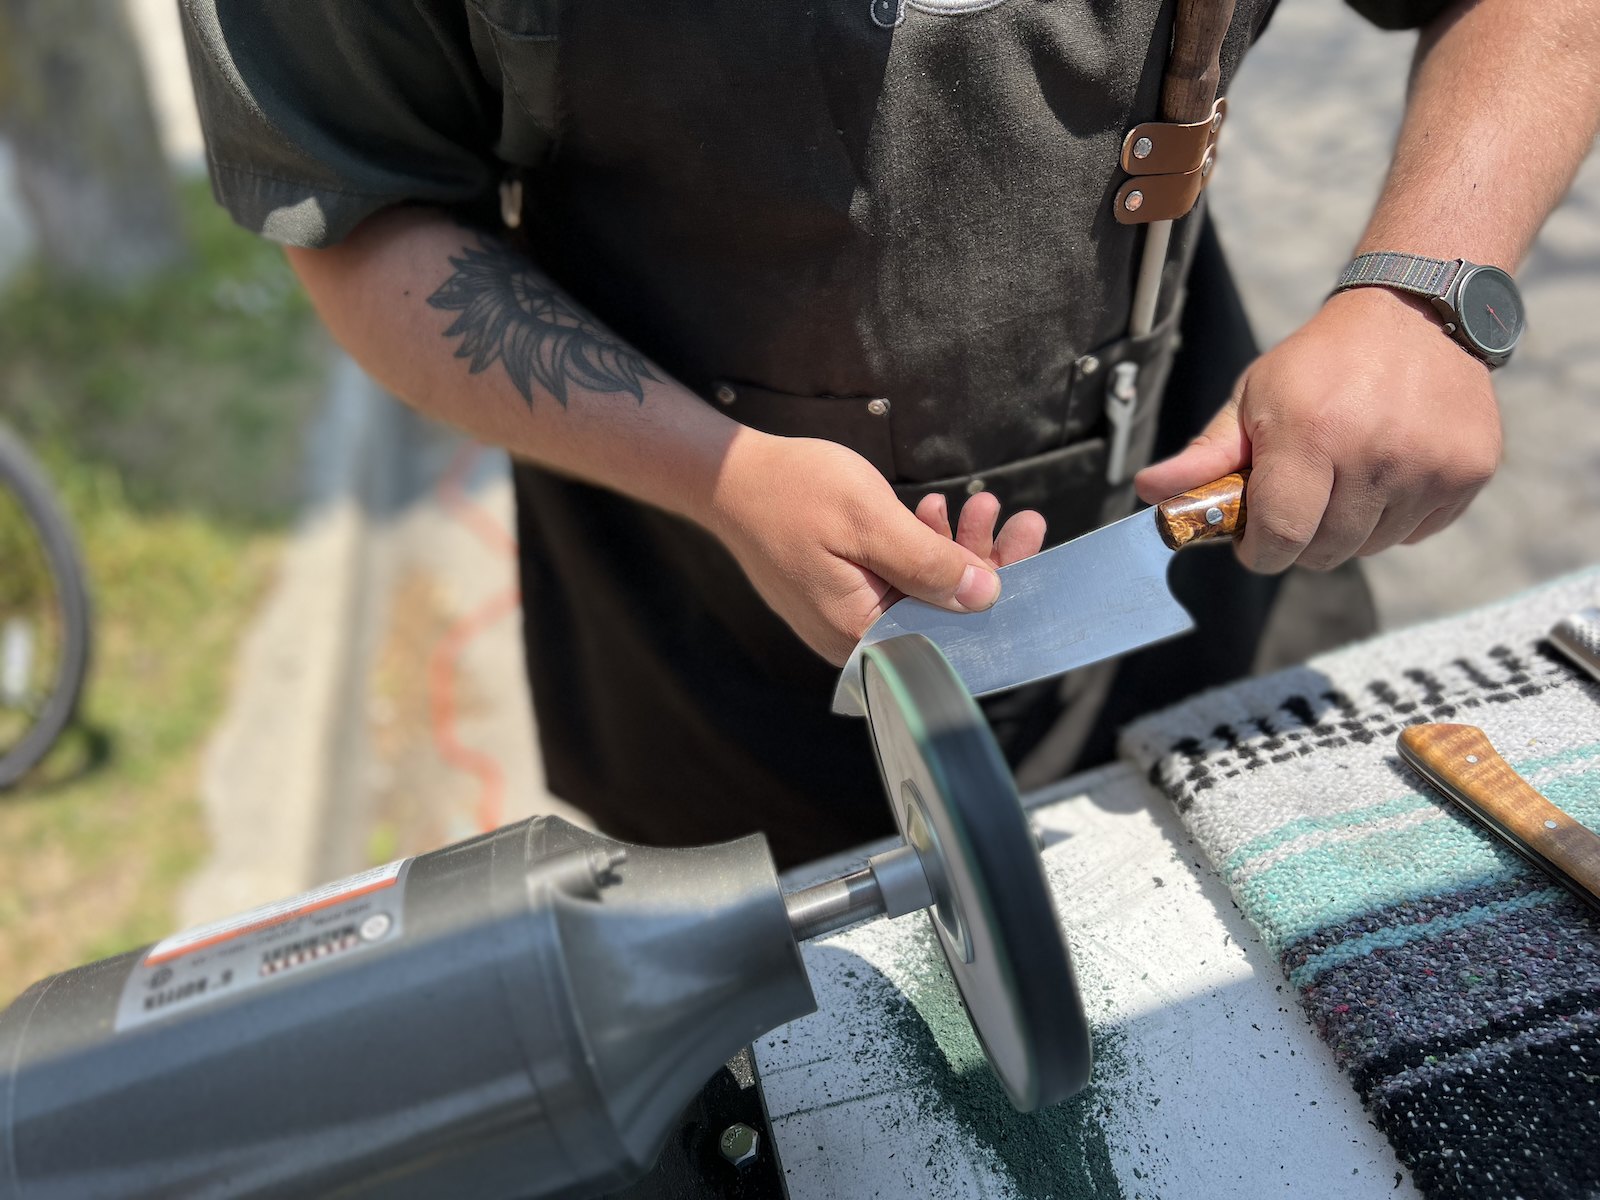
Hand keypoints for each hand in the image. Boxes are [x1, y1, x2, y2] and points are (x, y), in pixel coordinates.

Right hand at [706, 431, 1045, 663]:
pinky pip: (896, 582)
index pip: (951, 635)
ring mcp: (845, 618)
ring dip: (955, 550)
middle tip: (1020, 517)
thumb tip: (986, 597)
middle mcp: (854, 639)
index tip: (1030, 551)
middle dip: (985, 565)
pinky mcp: (842, 595)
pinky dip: (921, 548)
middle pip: (942, 617)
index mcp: (860, 633)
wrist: (727, 477)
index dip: (1000, 595)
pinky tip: (931, 512)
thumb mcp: (870, 521)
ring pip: (922, 595)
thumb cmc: (790, 491)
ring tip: (977, 504)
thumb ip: (929, 564)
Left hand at [1134, 286, 1501, 572]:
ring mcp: (1428, 465)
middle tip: (1297, 500)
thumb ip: (1203, 456)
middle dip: (1299, 540)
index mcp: (1311, 435)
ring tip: (1343, 478)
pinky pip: (1414, 533)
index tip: (1254, 542)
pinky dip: (1393, 519)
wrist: (1413, 317)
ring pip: (1370, 547)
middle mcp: (1376, 453)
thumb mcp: (1251, 400)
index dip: (1260, 552)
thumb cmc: (1319, 364)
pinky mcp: (1468, 471)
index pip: (1280, 537)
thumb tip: (1147, 492)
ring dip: (1347, 530)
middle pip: (1325, 552)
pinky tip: (1384, 472)